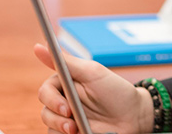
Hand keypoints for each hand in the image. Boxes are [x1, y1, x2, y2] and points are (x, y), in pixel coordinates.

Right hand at [34, 43, 152, 133]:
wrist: (133, 117)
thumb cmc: (115, 91)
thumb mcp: (92, 73)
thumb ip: (66, 62)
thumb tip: (38, 46)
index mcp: (66, 83)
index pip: (45, 91)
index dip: (52, 100)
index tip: (66, 107)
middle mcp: (64, 101)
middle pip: (45, 111)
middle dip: (58, 117)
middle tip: (73, 122)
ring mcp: (67, 118)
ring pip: (50, 125)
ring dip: (62, 129)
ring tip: (79, 130)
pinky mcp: (71, 132)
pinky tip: (81, 133)